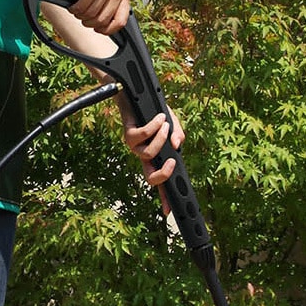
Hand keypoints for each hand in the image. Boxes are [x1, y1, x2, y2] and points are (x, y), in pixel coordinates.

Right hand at [64, 0, 130, 35]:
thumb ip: (110, 6)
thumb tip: (106, 28)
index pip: (120, 22)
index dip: (107, 30)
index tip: (97, 29)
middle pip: (102, 21)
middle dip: (89, 22)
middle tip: (83, 14)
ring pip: (91, 16)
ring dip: (80, 14)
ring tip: (78, 6)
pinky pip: (82, 8)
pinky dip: (75, 9)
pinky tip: (73, 3)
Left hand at [120, 96, 185, 215]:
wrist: (136, 94)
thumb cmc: (154, 111)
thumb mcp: (173, 123)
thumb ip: (178, 134)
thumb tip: (177, 145)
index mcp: (156, 157)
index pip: (161, 181)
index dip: (164, 197)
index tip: (169, 211)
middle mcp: (143, 155)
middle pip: (149, 178)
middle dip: (162, 174)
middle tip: (171, 161)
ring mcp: (134, 146)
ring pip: (148, 154)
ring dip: (160, 138)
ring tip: (165, 124)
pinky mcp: (127, 134)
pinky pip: (142, 135)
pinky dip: (153, 126)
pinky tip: (159, 118)